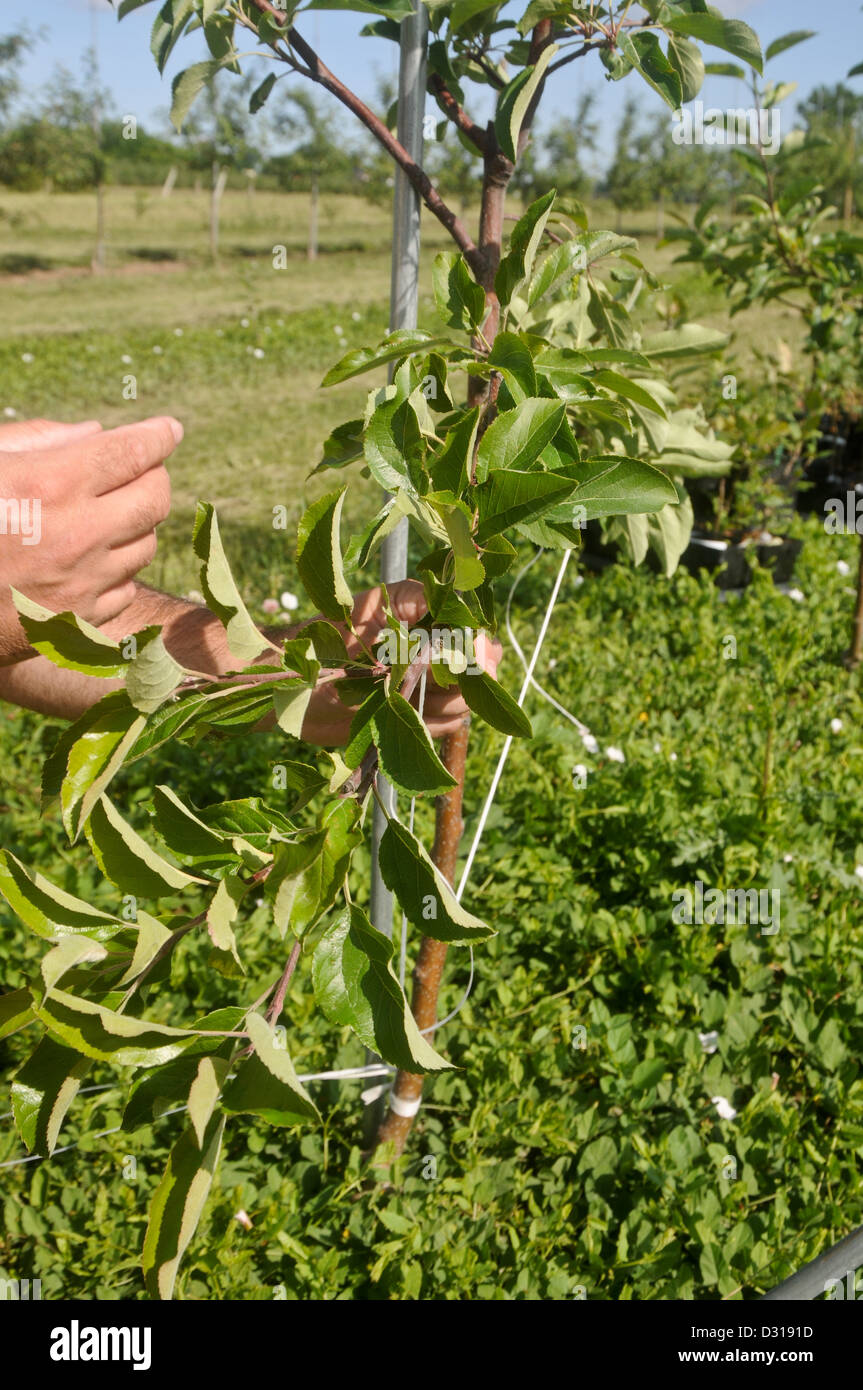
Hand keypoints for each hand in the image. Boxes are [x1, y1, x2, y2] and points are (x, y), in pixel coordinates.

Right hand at [0, 416, 180, 664]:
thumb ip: (39, 440)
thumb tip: (97, 432)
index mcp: (51, 483)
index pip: (133, 451)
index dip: (158, 435)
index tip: (169, 429)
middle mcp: (77, 534)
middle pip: (155, 497)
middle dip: (154, 476)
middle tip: (140, 469)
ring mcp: (82, 584)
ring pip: (145, 544)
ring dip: (135, 523)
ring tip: (105, 513)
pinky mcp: (78, 624)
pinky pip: (125, 588)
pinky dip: (116, 568)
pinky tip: (90, 559)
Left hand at [297, 579, 501, 745]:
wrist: (289, 684)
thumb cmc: (324, 636)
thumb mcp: (370, 606)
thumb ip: (418, 599)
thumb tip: (464, 617)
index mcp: (425, 618)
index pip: (473, 628)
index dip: (478, 644)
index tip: (473, 655)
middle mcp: (432, 652)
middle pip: (481, 666)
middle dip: (468, 675)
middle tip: (435, 679)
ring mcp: (423, 687)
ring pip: (466, 699)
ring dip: (444, 700)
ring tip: (403, 694)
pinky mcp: (412, 718)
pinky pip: (445, 725)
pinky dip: (433, 722)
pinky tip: (405, 714)